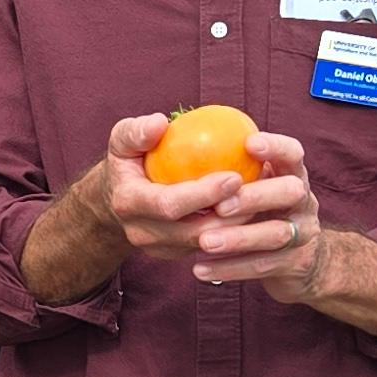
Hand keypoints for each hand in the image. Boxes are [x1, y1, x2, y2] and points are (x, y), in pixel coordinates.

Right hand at [91, 113, 249, 261]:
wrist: (114, 199)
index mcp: (128, 203)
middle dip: (229, 216)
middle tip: (258, 192)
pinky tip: (252, 210)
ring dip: (235, 227)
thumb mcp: (122, 140)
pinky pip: (208, 246)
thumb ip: (137, 132)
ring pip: (205, 244)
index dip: (203, 194)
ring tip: (262, 203)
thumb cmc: (127, 161)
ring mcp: (158, 248)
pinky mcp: (174, 254)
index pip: (169, 204)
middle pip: (192, 231)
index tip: (234, 176)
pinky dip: (231, 231)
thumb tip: (159, 122)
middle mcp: (142, 232)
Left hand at [185, 128, 326, 294]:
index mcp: (292, 174)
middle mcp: (304, 200)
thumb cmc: (259, 209)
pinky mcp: (296, 263)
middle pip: (290, 192)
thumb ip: (226, 163)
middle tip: (221, 206)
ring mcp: (304, 232)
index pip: (292, 153)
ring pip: (276, 234)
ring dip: (239, 238)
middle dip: (256, 197)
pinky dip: (230, 268)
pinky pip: (262, 266)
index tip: (249, 144)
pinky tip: (200, 269)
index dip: (276, 147)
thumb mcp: (253, 183)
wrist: (300, 260)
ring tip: (205, 241)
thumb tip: (165, 129)